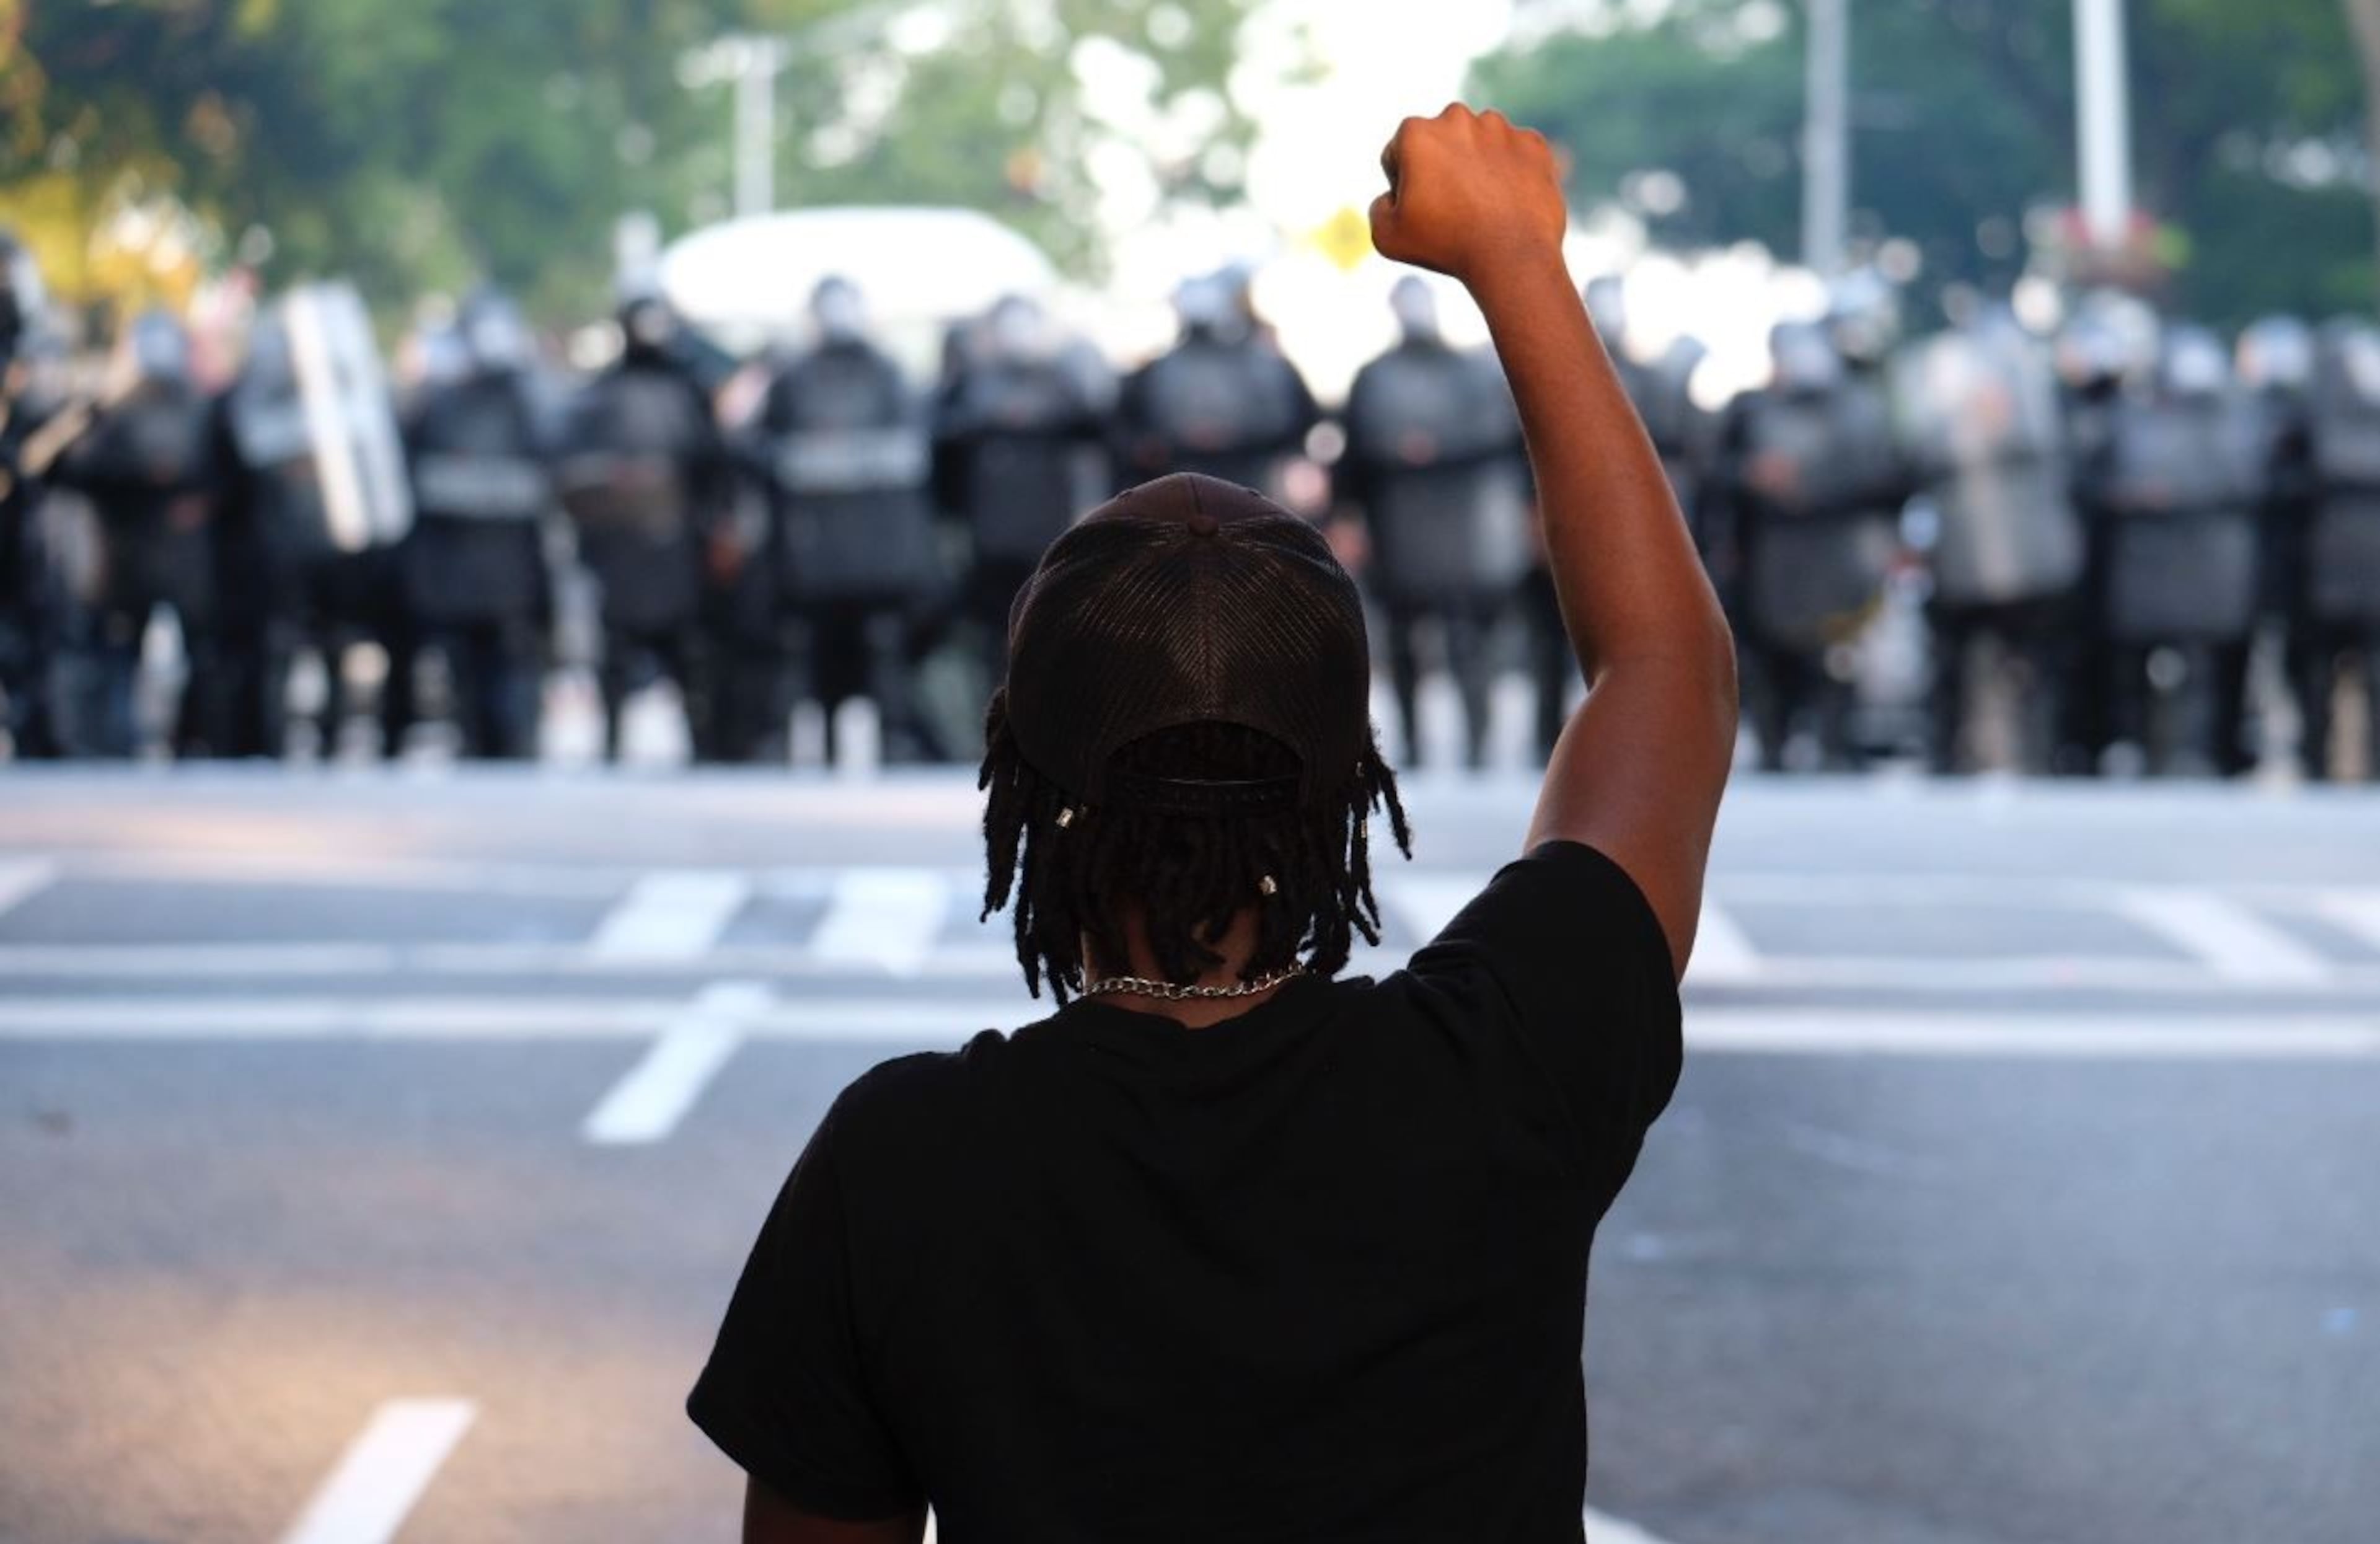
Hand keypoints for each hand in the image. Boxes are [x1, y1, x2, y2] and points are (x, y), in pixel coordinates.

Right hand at [1369, 104, 1566, 288]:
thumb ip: (1378, 207)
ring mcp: (1500, 128)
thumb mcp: (1387, 236)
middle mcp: (1457, 117)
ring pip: (1479, 145)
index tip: (1420, 211)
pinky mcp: (1533, 143)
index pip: (1399, 154)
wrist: (1512, 257)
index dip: (1403, 186)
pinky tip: (1508, 204)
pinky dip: (1511, 174)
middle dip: (1441, 168)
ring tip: (1482, 208)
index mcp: (1416, 132)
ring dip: (1477, 168)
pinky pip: (1515, 155)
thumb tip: (1391, 196)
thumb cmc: (1445, 246)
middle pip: (1440, 143)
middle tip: (1451, 209)